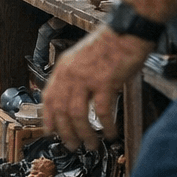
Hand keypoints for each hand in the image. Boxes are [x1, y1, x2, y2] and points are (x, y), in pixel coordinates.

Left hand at [41, 27, 151, 150]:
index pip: (48, 98)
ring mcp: (86, 77)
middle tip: (73, 145)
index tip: (51, 132)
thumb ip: (75, 76)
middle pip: (61, 110)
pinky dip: (106, 126)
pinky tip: (110, 133)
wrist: (128, 31)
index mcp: (63, 67)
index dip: (48, 118)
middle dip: (66, 132)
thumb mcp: (82, 58)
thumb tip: (73, 99)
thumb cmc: (110, 45)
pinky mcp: (105, 81)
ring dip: (84, 133)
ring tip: (91, 144)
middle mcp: (70, 73)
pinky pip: (102, 111)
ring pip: (77, 114)